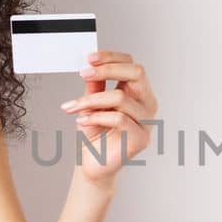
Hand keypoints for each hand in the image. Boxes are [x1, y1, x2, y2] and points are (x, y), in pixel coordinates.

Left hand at [61, 50, 159, 185]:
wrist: (94, 164)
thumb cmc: (96, 134)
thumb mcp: (92, 103)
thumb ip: (94, 85)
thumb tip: (91, 65)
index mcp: (138, 92)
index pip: (132, 65)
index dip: (112, 57)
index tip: (89, 58)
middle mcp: (147, 104)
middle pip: (137, 73)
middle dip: (108, 69)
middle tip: (84, 73)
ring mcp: (147, 121)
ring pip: (120, 97)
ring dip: (91, 100)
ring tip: (74, 107)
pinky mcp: (141, 138)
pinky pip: (118, 119)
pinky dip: (96, 117)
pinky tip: (82, 120)